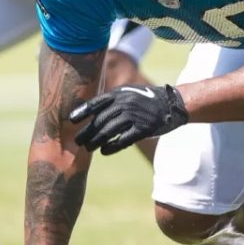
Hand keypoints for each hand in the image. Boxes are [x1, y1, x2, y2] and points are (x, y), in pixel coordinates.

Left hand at [69, 84, 187, 154]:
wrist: (173, 103)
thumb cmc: (147, 99)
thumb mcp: (129, 93)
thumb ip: (112, 100)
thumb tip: (92, 111)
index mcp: (119, 94)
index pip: (96, 103)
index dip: (82, 111)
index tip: (70, 120)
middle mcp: (125, 104)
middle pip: (100, 120)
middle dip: (87, 132)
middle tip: (77, 141)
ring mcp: (135, 116)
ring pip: (109, 131)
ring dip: (96, 141)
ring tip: (88, 148)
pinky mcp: (144, 129)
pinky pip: (124, 140)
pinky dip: (112, 146)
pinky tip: (104, 151)